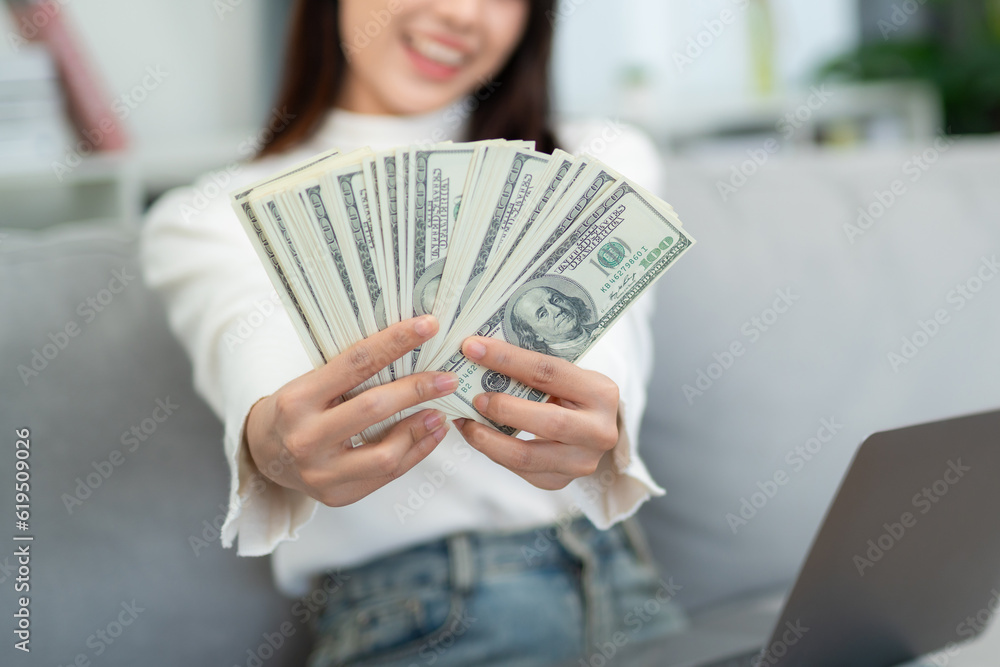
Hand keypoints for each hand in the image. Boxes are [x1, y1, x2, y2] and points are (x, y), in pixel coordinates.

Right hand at [245, 316, 458, 506]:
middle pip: (373, 408)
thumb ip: (351, 373)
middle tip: (447, 378)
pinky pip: (387, 475)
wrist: (263, 455)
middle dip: (417, 390)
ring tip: (440, 413)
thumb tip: (410, 349)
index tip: (427, 326)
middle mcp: (306, 437)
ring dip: (420, 430)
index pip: (355, 363)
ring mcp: (320, 472)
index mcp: (297, 399)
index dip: (395, 342)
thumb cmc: (296, 410)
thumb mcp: (310, 384)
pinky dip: (415, 452)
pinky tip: (429, 434)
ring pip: (386, 454)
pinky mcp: (337, 495)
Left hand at [453, 336, 619, 490]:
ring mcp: (582, 462)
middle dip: (504, 409)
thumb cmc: (571, 394)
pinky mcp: (560, 481)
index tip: (473, 348)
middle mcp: (598, 431)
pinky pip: (519, 469)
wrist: (592, 429)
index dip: (507, 360)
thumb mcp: (565, 377)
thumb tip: (478, 353)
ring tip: (466, 422)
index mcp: (601, 392)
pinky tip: (477, 436)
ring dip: (489, 438)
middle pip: (548, 422)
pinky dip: (492, 452)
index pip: (549, 373)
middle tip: (474, 397)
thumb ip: (532, 369)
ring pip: (527, 456)